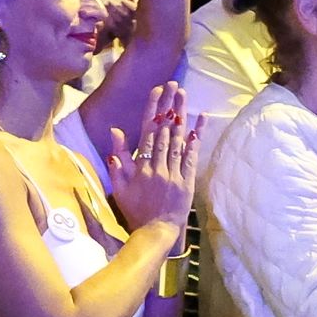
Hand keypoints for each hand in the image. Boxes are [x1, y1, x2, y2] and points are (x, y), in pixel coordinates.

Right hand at [105, 84, 195, 227]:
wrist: (155, 231)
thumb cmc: (135, 210)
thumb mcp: (119, 186)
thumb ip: (117, 159)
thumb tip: (116, 131)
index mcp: (141, 166)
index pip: (147, 131)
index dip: (153, 109)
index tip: (157, 90)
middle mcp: (158, 166)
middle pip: (165, 130)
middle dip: (170, 106)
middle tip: (175, 85)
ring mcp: (174, 173)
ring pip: (179, 139)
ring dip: (182, 115)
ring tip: (185, 95)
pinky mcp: (187, 180)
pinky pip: (192, 155)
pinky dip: (196, 137)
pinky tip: (200, 120)